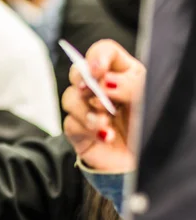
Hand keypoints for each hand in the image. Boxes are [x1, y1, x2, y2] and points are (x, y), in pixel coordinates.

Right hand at [63, 39, 145, 171]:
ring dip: (86, 110)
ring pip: (69, 98)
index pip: (104, 52)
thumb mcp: (146, 101)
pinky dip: (86, 129)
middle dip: (81, 80)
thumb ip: (128, 86)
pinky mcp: (78, 131)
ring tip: (104, 123)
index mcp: (123, 74)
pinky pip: (70, 123)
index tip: (98, 70)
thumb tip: (105, 81)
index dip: (97, 56)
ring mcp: (88, 110)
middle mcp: (102, 89)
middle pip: (78, 72)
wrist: (144, 166)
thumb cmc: (150, 130)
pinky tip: (105, 136)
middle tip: (89, 90)